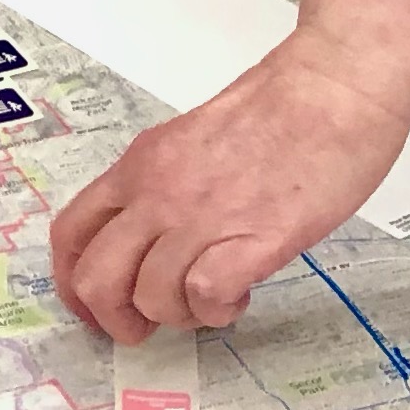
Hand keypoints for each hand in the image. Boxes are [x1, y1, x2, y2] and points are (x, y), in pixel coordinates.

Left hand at [48, 33, 409, 337]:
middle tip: (150, 325)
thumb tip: (158, 237)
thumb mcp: (193, 138)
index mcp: (142, 163)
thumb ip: (167, 183)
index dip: (74, 284)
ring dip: (181, 316)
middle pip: (97, 280)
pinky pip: (205, 298)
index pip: (72, 233)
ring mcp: (203, 216)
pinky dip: (219, 310)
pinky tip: (243, 291)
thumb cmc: (282, 104)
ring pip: (152, 299)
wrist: (336, 85)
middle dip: (117, 320)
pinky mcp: (253, 239)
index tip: (98, 308)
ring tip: (215, 296)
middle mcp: (159, 191)